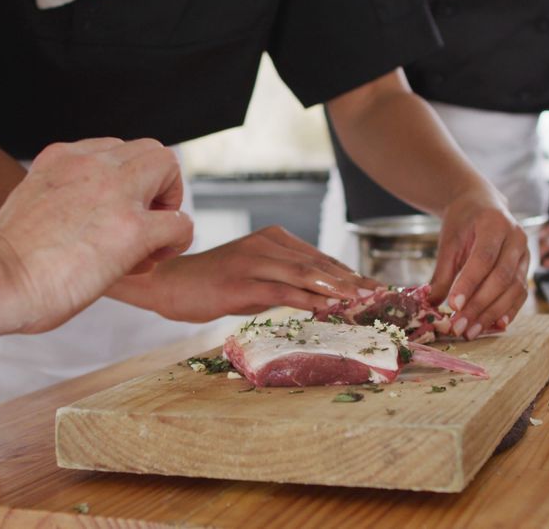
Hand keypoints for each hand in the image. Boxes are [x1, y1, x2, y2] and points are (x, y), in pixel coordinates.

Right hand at [0, 138, 194, 333]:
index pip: (115, 150)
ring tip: (147, 243)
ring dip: (168, 205)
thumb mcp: (32, 203)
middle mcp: (90, 164)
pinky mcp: (131, 230)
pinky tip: (152, 260)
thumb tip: (90, 222)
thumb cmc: (7, 260)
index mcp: (62, 158)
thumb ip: (64, 199)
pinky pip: (180, 222)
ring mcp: (114, 193)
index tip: (113, 214)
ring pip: (168, 169)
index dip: (125, 183)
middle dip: (156, 187)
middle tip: (142, 225)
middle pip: (150, 151)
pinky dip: (176, 241)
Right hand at [128, 226, 382, 321]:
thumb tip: (322, 301)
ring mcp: (253, 261)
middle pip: (319, 264)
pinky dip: (306, 300)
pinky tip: (325, 309)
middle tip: (379, 295)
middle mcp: (266, 244)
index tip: (376, 288)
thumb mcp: (256, 279)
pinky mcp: (240, 282)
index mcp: (273, 238)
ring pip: (304, 274)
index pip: (320, 258)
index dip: (351, 274)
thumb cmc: (214, 284)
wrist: (168, 283)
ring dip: (336, 289)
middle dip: (352, 281)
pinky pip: (280, 290)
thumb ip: (286, 284)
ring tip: (362, 301)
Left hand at [428, 191, 529, 338]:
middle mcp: (516, 238)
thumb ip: (442, 272)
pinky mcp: (527, 267)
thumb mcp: (448, 242)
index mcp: (494, 224)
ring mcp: (525, 253)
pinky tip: (495, 325)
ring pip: (514, 288)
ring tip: (472, 331)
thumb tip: (431, 303)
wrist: (482, 204)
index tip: (453, 305)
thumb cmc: (463, 222)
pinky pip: (521, 293)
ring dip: (492, 313)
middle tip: (459, 326)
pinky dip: (509, 311)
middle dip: (479, 305)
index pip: (483, 258)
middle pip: (501, 277)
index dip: (469, 284)